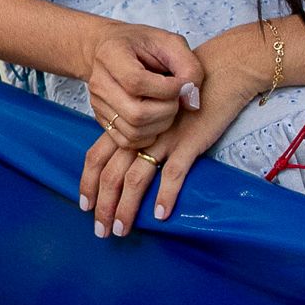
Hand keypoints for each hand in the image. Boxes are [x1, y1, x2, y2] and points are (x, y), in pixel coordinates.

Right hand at [82, 22, 203, 150]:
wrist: (110, 50)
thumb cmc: (142, 44)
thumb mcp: (171, 43)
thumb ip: (189, 67)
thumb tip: (190, 102)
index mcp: (111, 55)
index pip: (137, 82)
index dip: (167, 89)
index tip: (181, 83)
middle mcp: (99, 82)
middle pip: (136, 113)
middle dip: (167, 110)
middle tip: (175, 98)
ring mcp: (98, 103)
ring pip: (134, 130)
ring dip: (161, 124)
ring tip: (166, 107)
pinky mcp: (102, 119)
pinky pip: (127, 141)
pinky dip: (149, 136)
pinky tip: (155, 119)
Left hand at [82, 29, 266, 238]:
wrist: (219, 73)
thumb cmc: (186, 92)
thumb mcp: (155, 110)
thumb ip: (140, 132)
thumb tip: (128, 163)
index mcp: (129, 125)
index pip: (96, 156)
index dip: (88, 182)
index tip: (84, 205)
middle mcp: (141, 133)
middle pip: (111, 174)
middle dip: (103, 205)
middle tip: (99, 231)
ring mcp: (164, 138)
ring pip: (135, 179)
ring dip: (126, 209)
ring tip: (121, 231)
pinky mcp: (188, 142)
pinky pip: (173, 174)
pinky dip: (165, 196)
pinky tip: (160, 215)